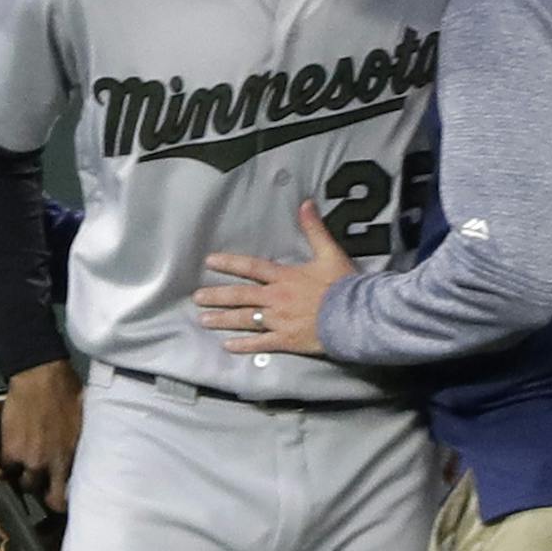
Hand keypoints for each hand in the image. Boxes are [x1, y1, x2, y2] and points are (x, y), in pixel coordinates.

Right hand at [2, 360, 84, 512]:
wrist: (40, 376)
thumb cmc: (69, 393)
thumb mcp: (85, 422)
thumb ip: (81, 445)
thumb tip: (89, 458)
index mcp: (72, 457)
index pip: (66, 495)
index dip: (62, 502)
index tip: (62, 500)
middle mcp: (50, 464)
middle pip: (44, 495)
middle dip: (44, 492)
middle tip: (44, 485)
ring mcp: (28, 459)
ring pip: (25, 484)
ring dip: (27, 479)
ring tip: (28, 471)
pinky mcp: (9, 450)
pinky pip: (7, 469)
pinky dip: (9, 467)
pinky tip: (13, 460)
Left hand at [194, 200, 352, 356]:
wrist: (354, 315)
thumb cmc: (343, 285)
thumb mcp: (329, 253)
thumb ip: (314, 229)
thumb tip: (306, 204)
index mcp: (285, 277)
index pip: (251, 267)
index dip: (229, 263)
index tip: (210, 262)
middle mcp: (276, 298)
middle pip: (241, 295)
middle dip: (217, 296)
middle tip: (197, 297)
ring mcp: (279, 320)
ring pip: (244, 319)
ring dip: (222, 319)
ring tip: (203, 320)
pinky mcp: (286, 340)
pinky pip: (260, 343)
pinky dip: (244, 345)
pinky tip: (228, 346)